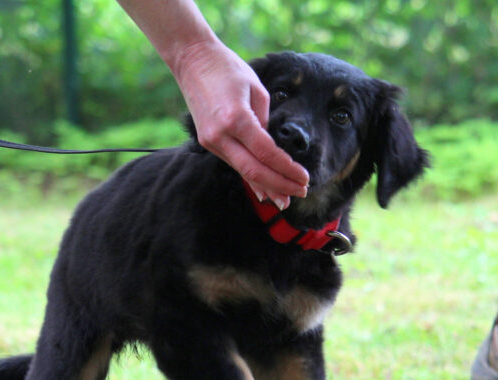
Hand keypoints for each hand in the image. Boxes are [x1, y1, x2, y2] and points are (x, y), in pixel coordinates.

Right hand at [172, 40, 308, 208]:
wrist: (192, 61)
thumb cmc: (228, 69)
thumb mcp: (257, 90)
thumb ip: (266, 122)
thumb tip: (274, 149)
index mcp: (236, 118)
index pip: (267, 153)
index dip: (287, 169)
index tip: (304, 178)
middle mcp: (220, 135)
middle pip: (254, 170)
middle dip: (280, 185)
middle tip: (301, 192)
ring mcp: (211, 141)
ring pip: (243, 171)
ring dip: (266, 187)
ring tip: (285, 200)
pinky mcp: (208, 142)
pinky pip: (234, 164)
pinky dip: (250, 179)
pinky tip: (263, 193)